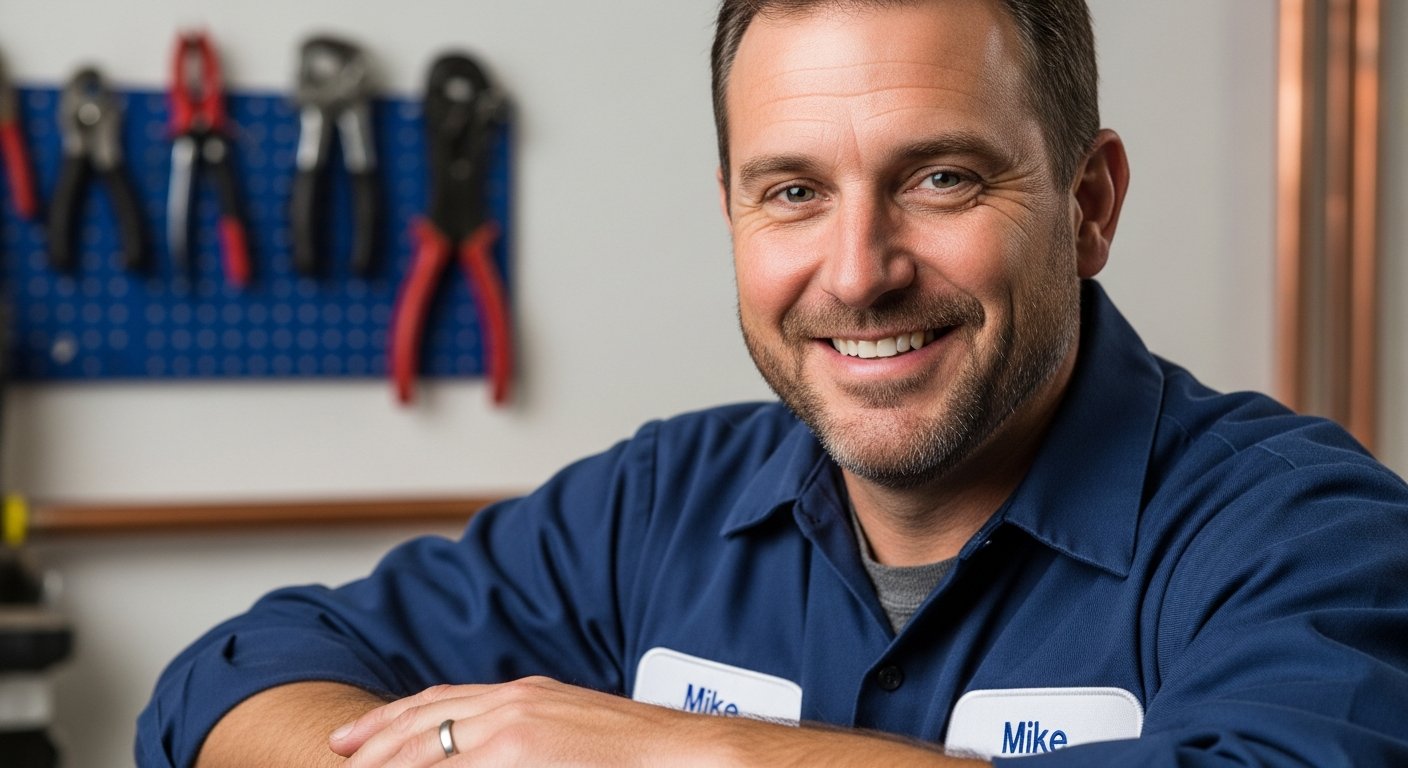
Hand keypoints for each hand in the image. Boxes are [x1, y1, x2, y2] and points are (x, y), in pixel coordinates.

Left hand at [328, 676, 713, 766]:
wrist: (686, 752)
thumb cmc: (637, 752)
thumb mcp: (571, 727)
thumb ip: (529, 733)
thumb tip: (494, 750)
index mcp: (523, 694)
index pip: (438, 701)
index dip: (388, 720)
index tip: (352, 739)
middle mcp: (513, 703)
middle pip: (421, 722)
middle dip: (374, 743)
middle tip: (338, 758)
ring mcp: (515, 728)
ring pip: (428, 746)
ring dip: (390, 764)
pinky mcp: (521, 752)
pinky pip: (454, 765)